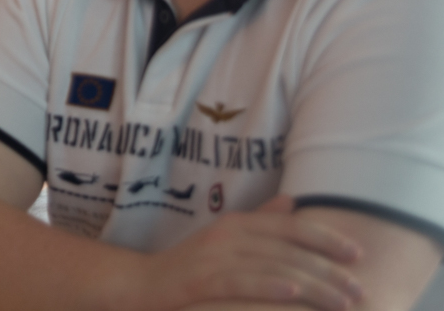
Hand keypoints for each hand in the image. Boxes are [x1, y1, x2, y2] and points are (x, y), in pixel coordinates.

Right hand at [137, 195, 363, 310]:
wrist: (142, 285)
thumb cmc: (189, 266)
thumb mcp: (224, 240)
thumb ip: (259, 221)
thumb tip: (293, 202)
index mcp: (237, 223)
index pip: (290, 225)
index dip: (326, 237)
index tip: (358, 254)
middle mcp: (228, 233)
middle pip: (289, 248)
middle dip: (329, 269)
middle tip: (360, 289)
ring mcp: (213, 256)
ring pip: (274, 266)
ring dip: (314, 284)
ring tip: (343, 302)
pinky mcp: (201, 279)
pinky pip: (242, 281)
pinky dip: (270, 285)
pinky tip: (294, 293)